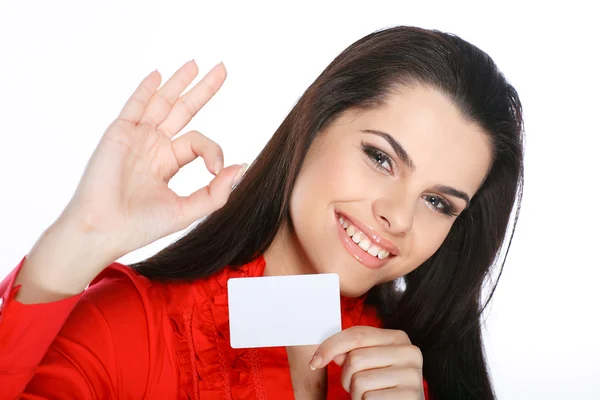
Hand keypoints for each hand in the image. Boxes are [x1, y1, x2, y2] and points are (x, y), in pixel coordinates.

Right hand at [58, 60, 246, 260]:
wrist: (103, 229)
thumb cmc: (141, 225)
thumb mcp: (186, 211)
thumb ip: (215, 193)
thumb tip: (242, 169)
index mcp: (168, 162)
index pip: (198, 142)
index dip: (213, 151)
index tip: (216, 169)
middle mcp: (153, 146)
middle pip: (183, 110)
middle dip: (203, 90)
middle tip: (222, 69)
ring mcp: (137, 137)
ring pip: (161, 102)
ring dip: (178, 82)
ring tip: (195, 63)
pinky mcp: (120, 133)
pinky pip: (135, 106)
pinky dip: (146, 90)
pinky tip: (158, 74)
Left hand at [309, 326, 424, 399]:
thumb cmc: (382, 387)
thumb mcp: (369, 365)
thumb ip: (352, 353)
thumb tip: (331, 352)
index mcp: (399, 338)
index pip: (357, 334)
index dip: (330, 346)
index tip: (314, 362)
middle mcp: (410, 352)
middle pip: (355, 359)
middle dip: (346, 378)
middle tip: (356, 388)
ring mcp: (413, 375)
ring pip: (359, 380)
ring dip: (355, 394)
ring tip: (368, 396)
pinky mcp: (411, 396)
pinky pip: (369, 398)